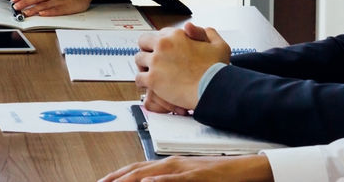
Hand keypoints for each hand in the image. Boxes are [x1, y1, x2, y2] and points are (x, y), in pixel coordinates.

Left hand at [10, 0, 90, 16]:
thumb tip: (24, 0)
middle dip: (24, 2)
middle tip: (16, 7)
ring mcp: (57, 0)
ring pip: (43, 4)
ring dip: (33, 9)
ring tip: (25, 13)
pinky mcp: (65, 7)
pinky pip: (56, 10)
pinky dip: (49, 12)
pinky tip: (43, 14)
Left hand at [98, 154, 271, 181]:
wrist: (241, 169)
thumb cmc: (216, 176)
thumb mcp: (188, 178)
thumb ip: (170, 180)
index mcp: (168, 163)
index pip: (136, 167)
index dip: (117, 174)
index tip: (102, 180)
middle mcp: (171, 163)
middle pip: (138, 169)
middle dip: (116, 178)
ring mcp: (183, 168)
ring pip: (151, 173)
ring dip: (130, 179)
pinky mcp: (196, 176)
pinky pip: (175, 179)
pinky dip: (160, 181)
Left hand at [132, 23, 229, 110]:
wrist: (213, 89)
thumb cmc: (217, 70)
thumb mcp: (219, 45)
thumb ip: (207, 33)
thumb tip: (190, 27)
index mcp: (176, 35)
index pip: (160, 34)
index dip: (162, 42)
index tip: (164, 50)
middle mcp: (163, 45)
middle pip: (144, 41)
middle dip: (147, 49)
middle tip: (152, 58)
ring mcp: (156, 62)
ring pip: (139, 59)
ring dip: (143, 65)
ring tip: (149, 71)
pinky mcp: (152, 79)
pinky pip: (139, 78)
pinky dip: (142, 82)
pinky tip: (148, 84)